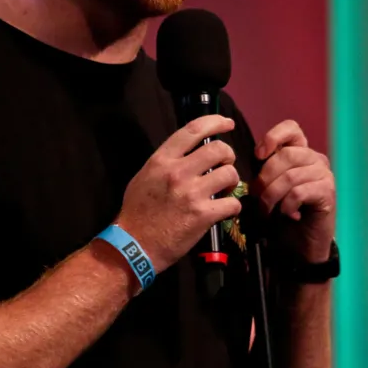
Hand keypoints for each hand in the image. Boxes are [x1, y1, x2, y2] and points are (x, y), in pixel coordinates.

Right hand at [113, 115, 242, 274]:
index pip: (193, 130)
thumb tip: (189, 154)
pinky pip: (233, 203)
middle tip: (226, 165)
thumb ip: (166, 163)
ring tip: (224, 190)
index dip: (215, 122)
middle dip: (229, 156)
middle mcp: (178, 172)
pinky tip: (225, 211)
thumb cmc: (137, 212)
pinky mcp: (203, 215)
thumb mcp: (145, 177)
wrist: (133, 246)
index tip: (227, 124)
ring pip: (230, 174)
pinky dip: (233, 207)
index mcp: (162, 160)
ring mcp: (192, 193)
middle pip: (219, 149)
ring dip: (232, 182)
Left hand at [252, 120, 335, 263]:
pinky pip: (299, 192)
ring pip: (291, 176)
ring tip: (268, 210)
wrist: (301, 245)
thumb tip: (252, 159)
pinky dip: (286, 205)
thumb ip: (265, 170)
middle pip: (286, 155)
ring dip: (272, 196)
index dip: (273, 137)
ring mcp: (324, 175)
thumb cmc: (283, 215)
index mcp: (301, 153)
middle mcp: (315, 160)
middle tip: (257, 197)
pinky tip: (287, 214)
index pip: (291, 129)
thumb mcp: (270, 187)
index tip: (258, 155)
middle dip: (265, 178)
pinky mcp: (328, 193)